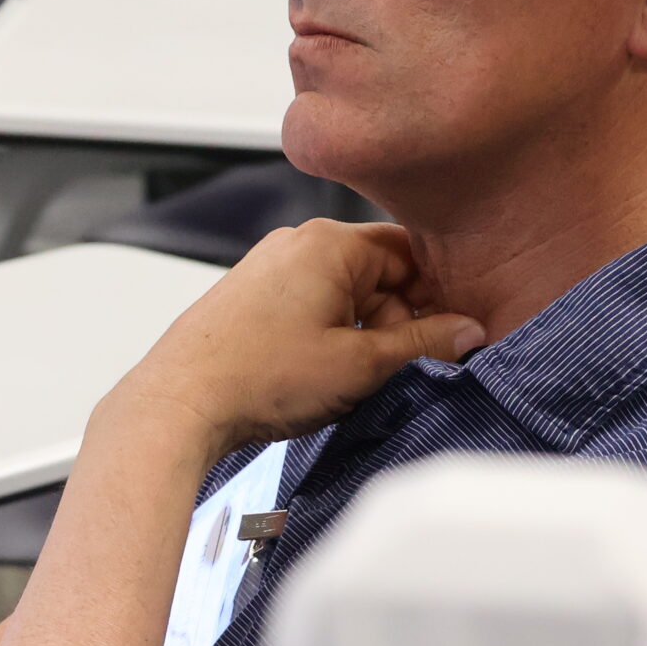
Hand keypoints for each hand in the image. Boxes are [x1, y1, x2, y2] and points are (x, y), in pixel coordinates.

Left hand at [107, 220, 481, 460]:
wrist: (180, 402)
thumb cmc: (257, 377)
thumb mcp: (360, 364)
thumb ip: (422, 343)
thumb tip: (466, 331)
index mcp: (329, 243)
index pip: (409, 252)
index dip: (435, 296)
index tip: (449, 333)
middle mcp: (296, 244)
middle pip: (377, 272)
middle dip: (394, 320)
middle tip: (397, 366)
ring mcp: (269, 268)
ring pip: (343, 293)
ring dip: (360, 332)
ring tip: (349, 377)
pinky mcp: (251, 296)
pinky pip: (310, 305)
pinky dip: (327, 335)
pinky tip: (317, 374)